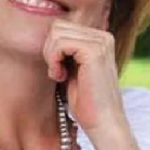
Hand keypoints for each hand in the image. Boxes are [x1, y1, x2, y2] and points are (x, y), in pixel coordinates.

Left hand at [42, 20, 126, 136]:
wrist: (103, 124)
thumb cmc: (86, 102)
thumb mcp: (73, 69)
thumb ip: (65, 50)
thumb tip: (47, 34)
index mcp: (100, 38)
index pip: (62, 26)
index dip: (52, 48)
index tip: (59, 69)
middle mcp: (103, 36)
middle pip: (58, 26)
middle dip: (49, 50)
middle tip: (57, 72)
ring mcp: (101, 42)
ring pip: (56, 32)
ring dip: (51, 56)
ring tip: (59, 75)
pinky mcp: (94, 51)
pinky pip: (60, 43)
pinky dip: (54, 60)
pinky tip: (61, 76)